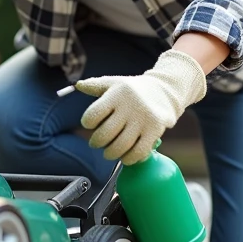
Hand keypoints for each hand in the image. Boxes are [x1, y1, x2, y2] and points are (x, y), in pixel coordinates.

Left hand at [75, 49, 206, 164]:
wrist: (164, 92)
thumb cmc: (132, 90)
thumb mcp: (114, 83)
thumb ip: (94, 85)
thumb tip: (77, 85)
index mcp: (117, 93)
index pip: (93, 115)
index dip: (87, 123)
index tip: (90, 124)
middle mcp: (130, 106)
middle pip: (105, 134)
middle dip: (96, 142)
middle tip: (96, 143)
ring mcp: (144, 119)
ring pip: (120, 146)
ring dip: (111, 153)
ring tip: (109, 152)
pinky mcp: (155, 131)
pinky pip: (138, 152)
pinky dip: (129, 158)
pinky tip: (125, 156)